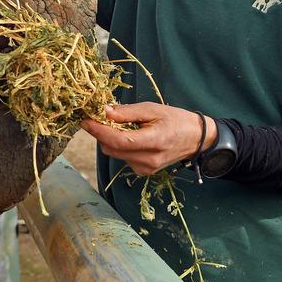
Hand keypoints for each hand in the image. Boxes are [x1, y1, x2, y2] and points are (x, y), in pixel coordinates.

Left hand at [80, 103, 217, 175]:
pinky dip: (120, 147)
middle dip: (101, 133)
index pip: (117, 140)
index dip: (97, 130)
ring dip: (110, 140)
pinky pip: (123, 158)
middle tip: (100, 117)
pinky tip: (131, 137)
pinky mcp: (144, 172)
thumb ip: (127, 112)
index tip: (84, 120)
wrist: (197, 139)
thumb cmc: (175, 120)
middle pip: (111, 149)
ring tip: (122, 126)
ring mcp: (146, 168)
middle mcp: (148, 160)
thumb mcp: (152, 109)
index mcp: (153, 141)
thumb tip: (103, 111)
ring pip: (115, 154)